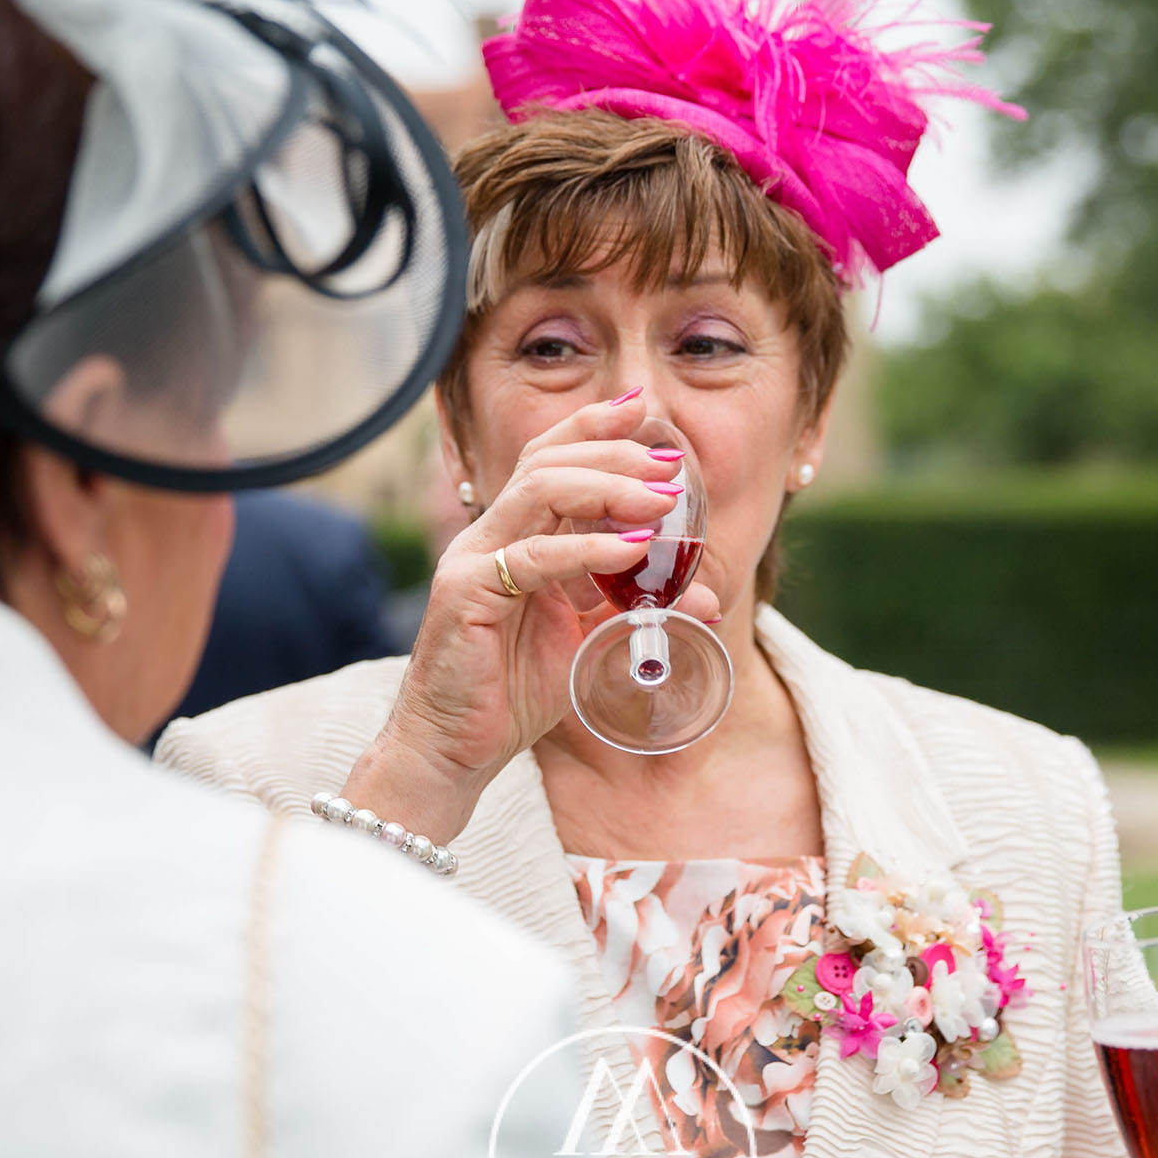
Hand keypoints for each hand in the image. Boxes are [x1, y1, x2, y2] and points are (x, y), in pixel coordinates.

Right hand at [343, 390, 719, 840]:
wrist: (454, 750)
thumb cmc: (511, 692)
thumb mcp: (585, 637)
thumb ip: (631, 605)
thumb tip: (703, 596)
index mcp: (512, 537)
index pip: (548, 459)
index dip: (593, 426)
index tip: (644, 408)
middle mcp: (487, 537)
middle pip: (547, 463)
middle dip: (613, 453)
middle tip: (669, 463)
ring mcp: (471, 561)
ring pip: (538, 494)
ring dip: (607, 489)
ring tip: (661, 498)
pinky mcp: (466, 594)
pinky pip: (533, 559)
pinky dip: (586, 550)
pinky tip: (630, 551)